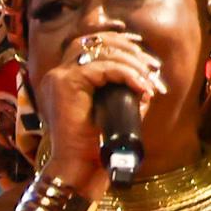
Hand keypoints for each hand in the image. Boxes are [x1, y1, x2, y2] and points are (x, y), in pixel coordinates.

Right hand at [34, 25, 164, 196]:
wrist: (80, 169)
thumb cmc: (95, 147)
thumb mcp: (115, 110)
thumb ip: (125, 89)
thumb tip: (148, 73)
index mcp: (64, 79)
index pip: (92, 44)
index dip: (119, 42)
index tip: (144, 54)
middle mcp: (58, 74)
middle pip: (97, 41)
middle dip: (131, 50)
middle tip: (152, 68)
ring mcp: (59, 77)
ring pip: (103, 51)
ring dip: (133, 62)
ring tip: (150, 80)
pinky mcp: (66, 82)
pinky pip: (105, 67)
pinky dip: (127, 74)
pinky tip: (142, 87)